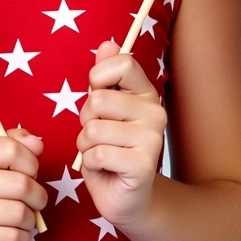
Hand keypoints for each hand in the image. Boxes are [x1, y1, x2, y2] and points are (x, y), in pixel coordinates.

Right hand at [0, 128, 46, 240]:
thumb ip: (13, 144)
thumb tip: (37, 142)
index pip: (10, 148)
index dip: (31, 162)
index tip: (30, 173)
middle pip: (20, 184)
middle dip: (37, 196)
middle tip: (34, 201)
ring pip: (19, 213)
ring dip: (30, 219)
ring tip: (22, 219)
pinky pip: (12, 237)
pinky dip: (23, 237)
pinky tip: (14, 234)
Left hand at [77, 41, 166, 229]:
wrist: (127, 197)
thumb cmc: (110, 149)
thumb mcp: (103, 110)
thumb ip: (105, 77)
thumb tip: (107, 43)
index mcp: (145, 93)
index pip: (122, 63)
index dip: (98, 78)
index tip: (98, 98)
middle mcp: (155, 112)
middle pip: (99, 99)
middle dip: (85, 120)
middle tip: (97, 136)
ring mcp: (152, 138)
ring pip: (93, 128)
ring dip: (85, 145)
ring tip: (100, 154)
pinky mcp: (143, 164)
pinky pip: (97, 153)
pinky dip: (91, 163)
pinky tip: (104, 169)